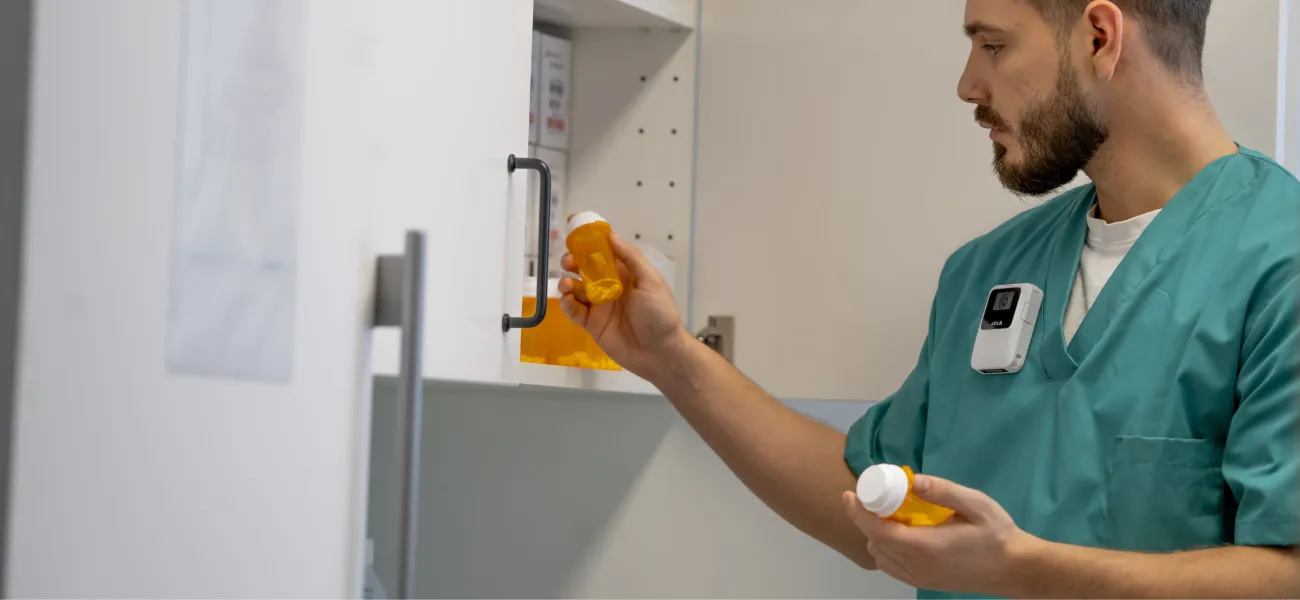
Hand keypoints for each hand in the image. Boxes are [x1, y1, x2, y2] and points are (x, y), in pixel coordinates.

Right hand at [558, 233, 691, 379]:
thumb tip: (611, 236)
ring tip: (566, 285)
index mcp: (625, 274)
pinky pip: (574, 311)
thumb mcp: (650, 280)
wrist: (659, 353)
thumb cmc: (659, 314)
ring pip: (576, 289)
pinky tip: (567, 300)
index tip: (576, 234)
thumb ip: (631, 257)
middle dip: (573, 262)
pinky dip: (566, 304)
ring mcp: (599, 306)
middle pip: (585, 270)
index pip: (604, 253)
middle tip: (568, 262)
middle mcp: (610, 287)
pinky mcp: (592, 324)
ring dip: (567, 283)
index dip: (590, 244)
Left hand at [841, 474, 1039, 595]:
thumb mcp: (976, 504)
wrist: (1014, 569)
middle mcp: (916, 566)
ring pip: (879, 557)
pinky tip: (897, 534)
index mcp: (925, 546)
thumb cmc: (997, 534)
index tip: (849, 494)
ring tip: (885, 514)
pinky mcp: (923, 583)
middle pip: (874, 543)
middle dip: (864, 519)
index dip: (858, 513)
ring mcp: (918, 578)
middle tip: (868, 497)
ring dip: (874, 535)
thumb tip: (913, 480)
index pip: (877, 531)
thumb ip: (944, 491)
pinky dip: (884, 549)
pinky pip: (891, 567)